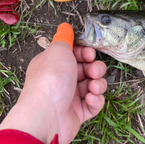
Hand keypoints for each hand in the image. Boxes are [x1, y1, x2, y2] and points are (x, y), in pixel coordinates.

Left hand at [0, 24, 107, 143]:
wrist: (46, 116)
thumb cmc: (51, 81)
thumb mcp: (58, 50)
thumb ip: (64, 38)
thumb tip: (65, 27)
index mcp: (53, 64)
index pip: (75, 54)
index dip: (86, 53)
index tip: (90, 54)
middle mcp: (61, 80)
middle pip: (86, 69)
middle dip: (95, 68)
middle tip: (93, 71)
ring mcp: (69, 98)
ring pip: (92, 86)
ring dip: (98, 84)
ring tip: (93, 87)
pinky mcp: (78, 114)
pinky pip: (94, 104)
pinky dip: (96, 100)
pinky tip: (90, 99)